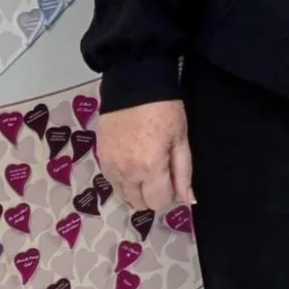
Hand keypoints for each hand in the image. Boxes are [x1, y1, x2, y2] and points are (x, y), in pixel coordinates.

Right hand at [98, 96, 192, 218]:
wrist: (133, 85)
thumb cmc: (164, 109)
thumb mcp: (181, 139)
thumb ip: (183, 173)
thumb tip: (188, 200)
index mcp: (150, 168)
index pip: (158, 202)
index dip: (169, 195)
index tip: (172, 180)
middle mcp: (127, 172)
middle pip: (139, 203)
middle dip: (152, 195)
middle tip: (160, 174)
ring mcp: (110, 166)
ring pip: (123, 196)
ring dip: (136, 189)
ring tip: (145, 168)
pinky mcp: (100, 157)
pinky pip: (112, 182)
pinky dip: (123, 180)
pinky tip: (131, 163)